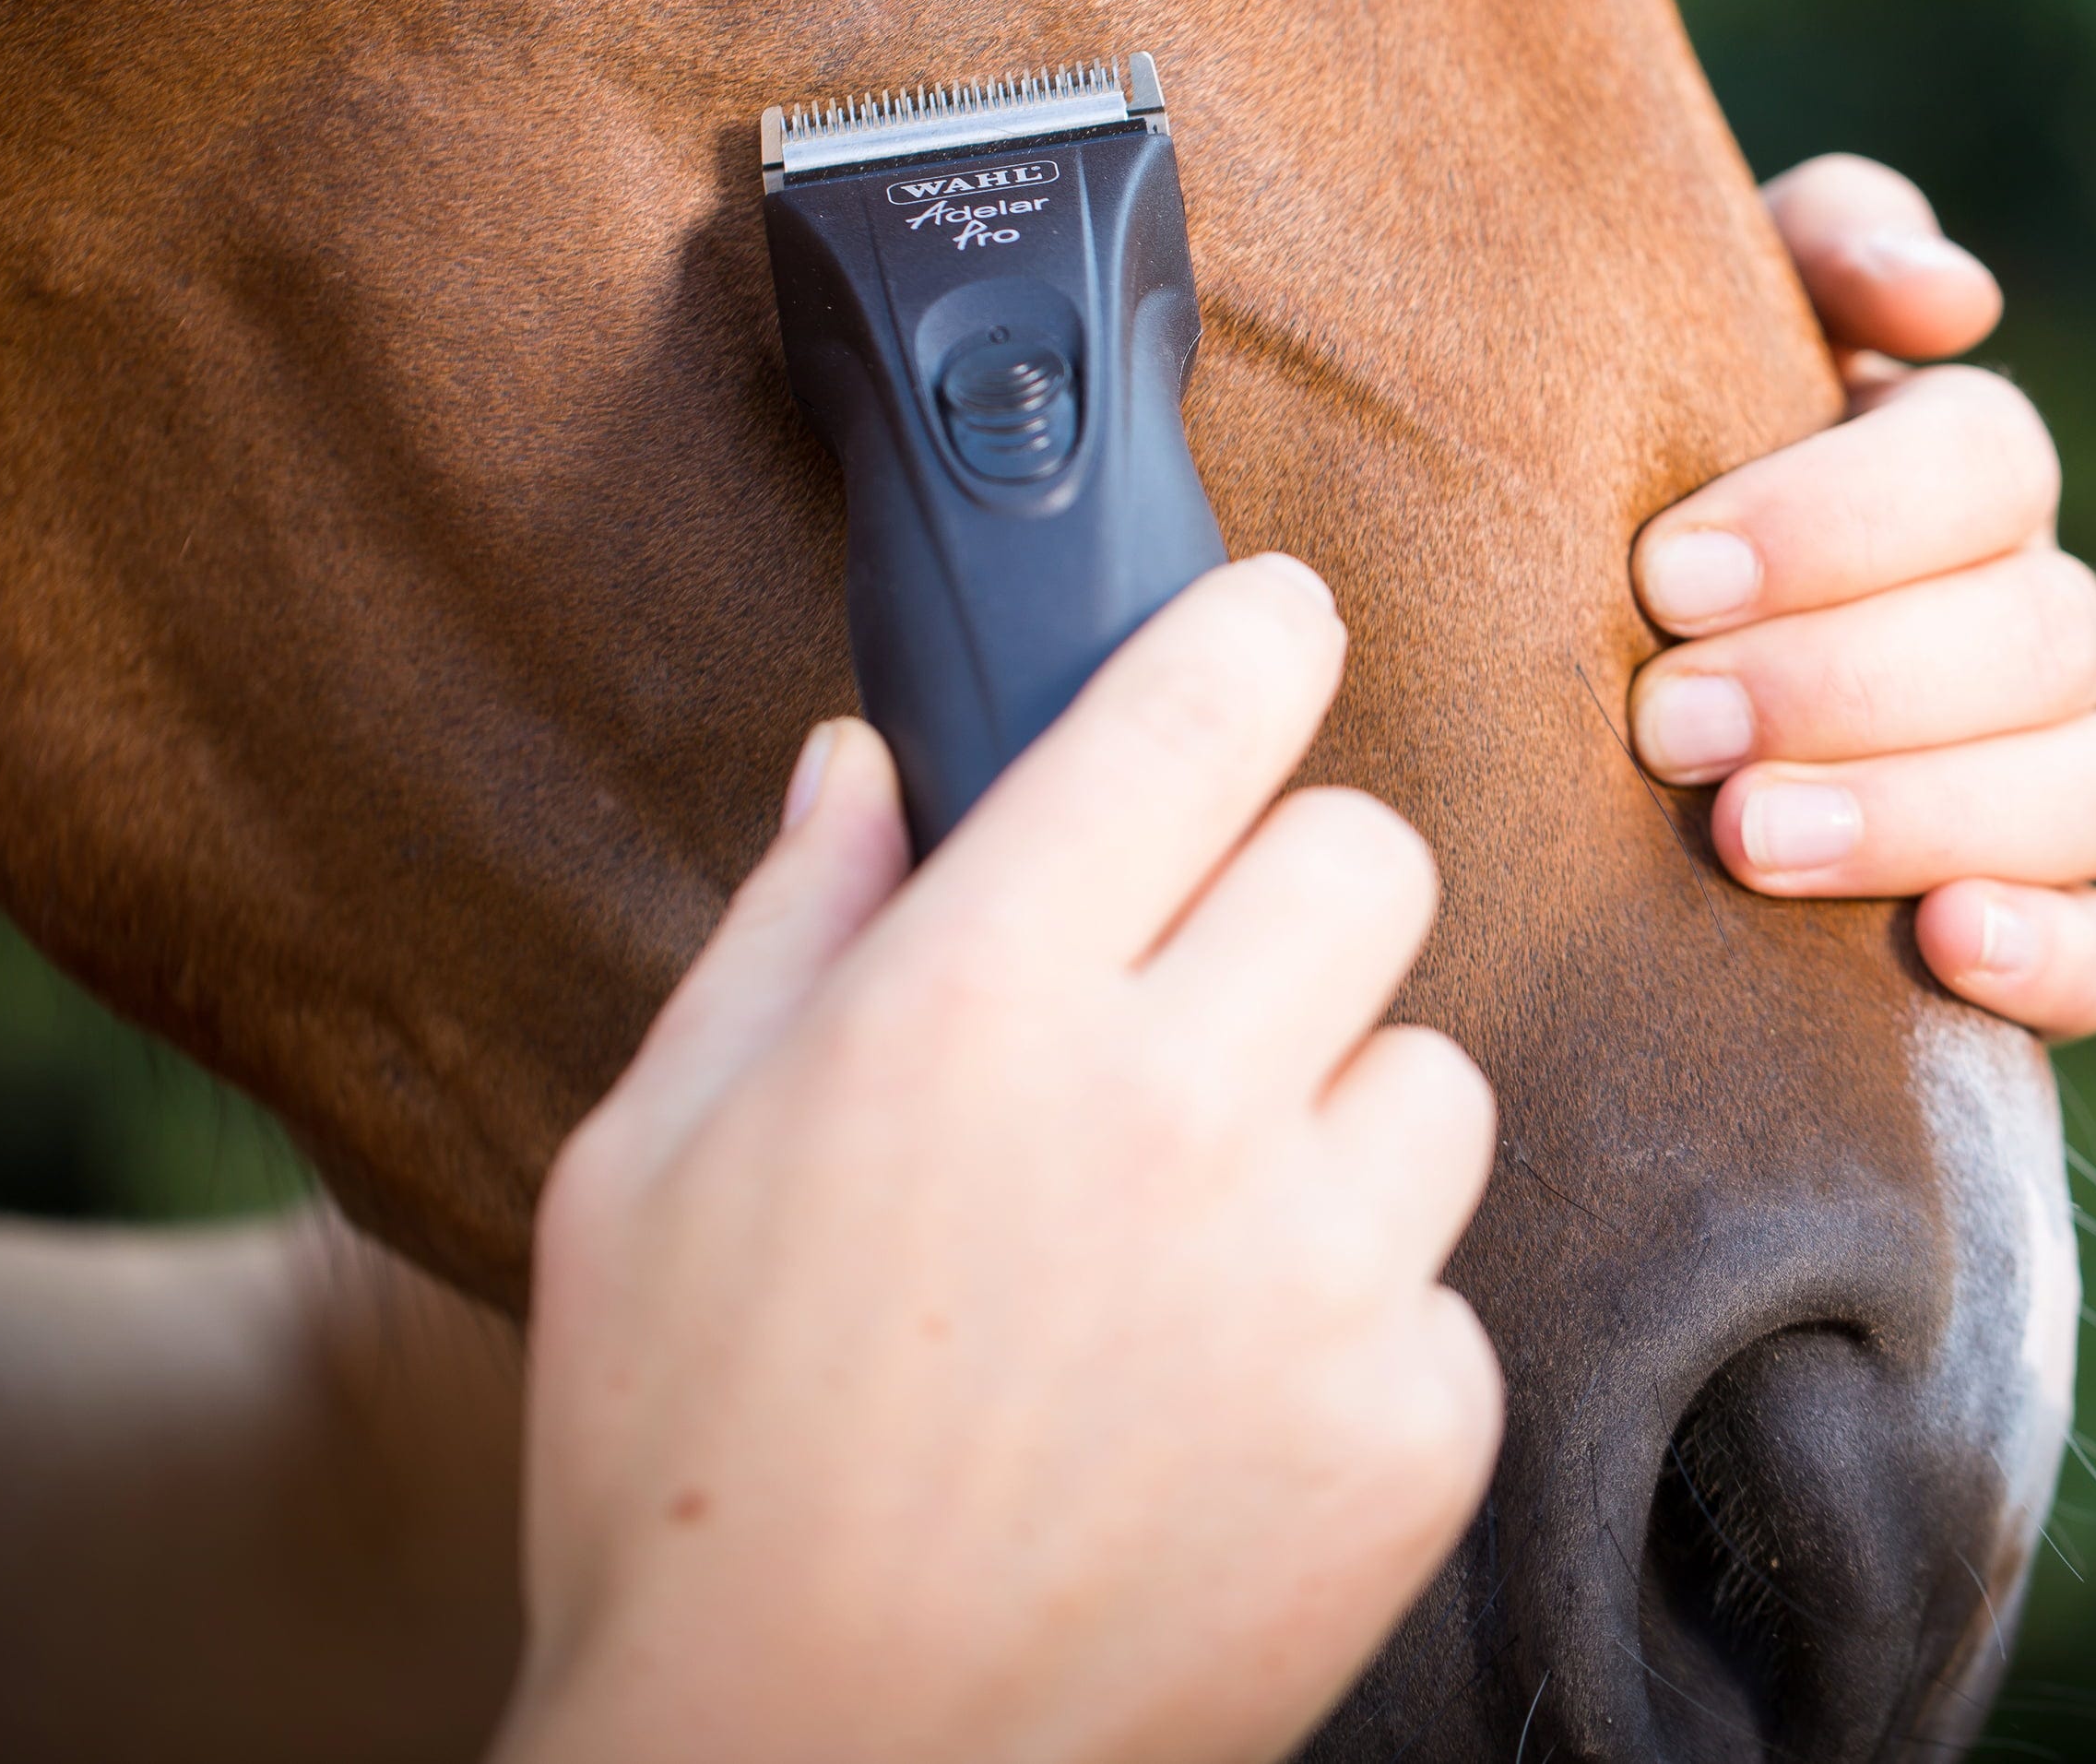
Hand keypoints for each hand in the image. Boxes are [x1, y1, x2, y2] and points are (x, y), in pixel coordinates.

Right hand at [499, 557, 1500, 1763]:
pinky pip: (1444, 1290)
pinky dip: (1356, 1331)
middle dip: (1287, 900)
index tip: (1276, 627)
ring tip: (1188, 1250)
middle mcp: (1175, 1110)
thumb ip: (789, 926)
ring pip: (1433, 1075)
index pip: (1204, 706)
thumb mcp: (652, 1163)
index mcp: (976, 1001)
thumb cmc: (684, 1469)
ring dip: (1334, 1125)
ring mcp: (1317, 1280)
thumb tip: (867, 757)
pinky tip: (1216, 1410)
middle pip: (1370, 859)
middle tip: (1194, 1003)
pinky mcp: (1411, 1434)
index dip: (1259, 633)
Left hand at [1634, 156, 2095, 1040]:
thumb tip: (1949, 294)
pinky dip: (2052, 952)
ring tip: (1743, 839)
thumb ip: (1811, 246)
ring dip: (1921, 813)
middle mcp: (2024, 616)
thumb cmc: (1608, 476)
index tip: (1663, 575)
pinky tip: (1942, 947)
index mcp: (1953, 465)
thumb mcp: (1673, 327)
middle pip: (2043, 634)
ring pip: (2094, 788)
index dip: (1841, 519)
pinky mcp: (2037, 927)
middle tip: (1661, 723)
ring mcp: (2046, 777)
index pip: (1990, 459)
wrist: (1530, 676)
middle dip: (1847, 682)